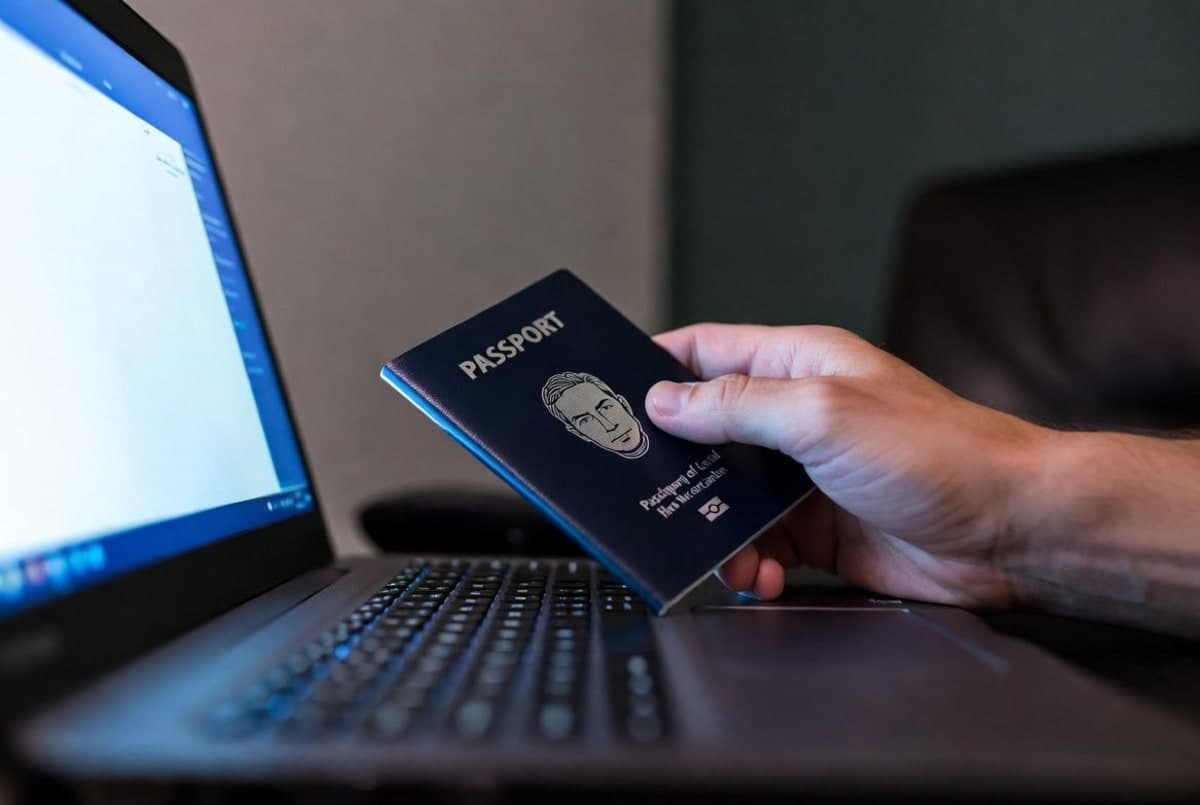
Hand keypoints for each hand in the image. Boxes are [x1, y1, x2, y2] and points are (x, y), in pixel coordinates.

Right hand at [646, 323, 1048, 607]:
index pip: (706, 351)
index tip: (606, 390)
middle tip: (632, 486)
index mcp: (797, 367)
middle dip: (670, 462)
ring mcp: (804, 477)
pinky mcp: (816, 533)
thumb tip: (665, 402)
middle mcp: (796, 418)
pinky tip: (759, 577)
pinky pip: (756, 546)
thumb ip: (737, 406)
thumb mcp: (822, 415)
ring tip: (716, 552)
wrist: (1010, 534)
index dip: (653, 366)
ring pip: (723, 499)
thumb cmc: (938, 453)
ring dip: (709, 527)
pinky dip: (746, 564)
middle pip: (705, 432)